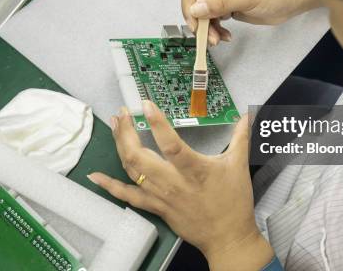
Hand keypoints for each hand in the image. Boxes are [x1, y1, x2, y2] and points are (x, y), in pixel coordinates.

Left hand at [88, 101, 273, 270]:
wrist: (227, 238)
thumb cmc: (233, 202)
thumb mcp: (238, 166)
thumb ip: (241, 137)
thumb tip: (247, 115)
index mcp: (194, 170)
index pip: (171, 144)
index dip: (157, 124)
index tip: (145, 104)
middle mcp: (173, 182)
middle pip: (140, 156)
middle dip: (126, 132)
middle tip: (121, 113)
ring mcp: (161, 196)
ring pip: (132, 170)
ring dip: (119, 146)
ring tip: (114, 126)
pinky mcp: (155, 207)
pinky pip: (128, 196)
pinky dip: (110, 185)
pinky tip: (95, 176)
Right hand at [181, 0, 319, 44]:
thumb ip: (220, 2)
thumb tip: (196, 8)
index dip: (190, 5)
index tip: (195, 23)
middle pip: (195, 1)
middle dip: (199, 20)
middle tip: (207, 37)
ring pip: (203, 13)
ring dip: (208, 28)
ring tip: (218, 40)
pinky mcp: (228, 6)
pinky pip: (213, 19)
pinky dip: (216, 30)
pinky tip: (224, 36)